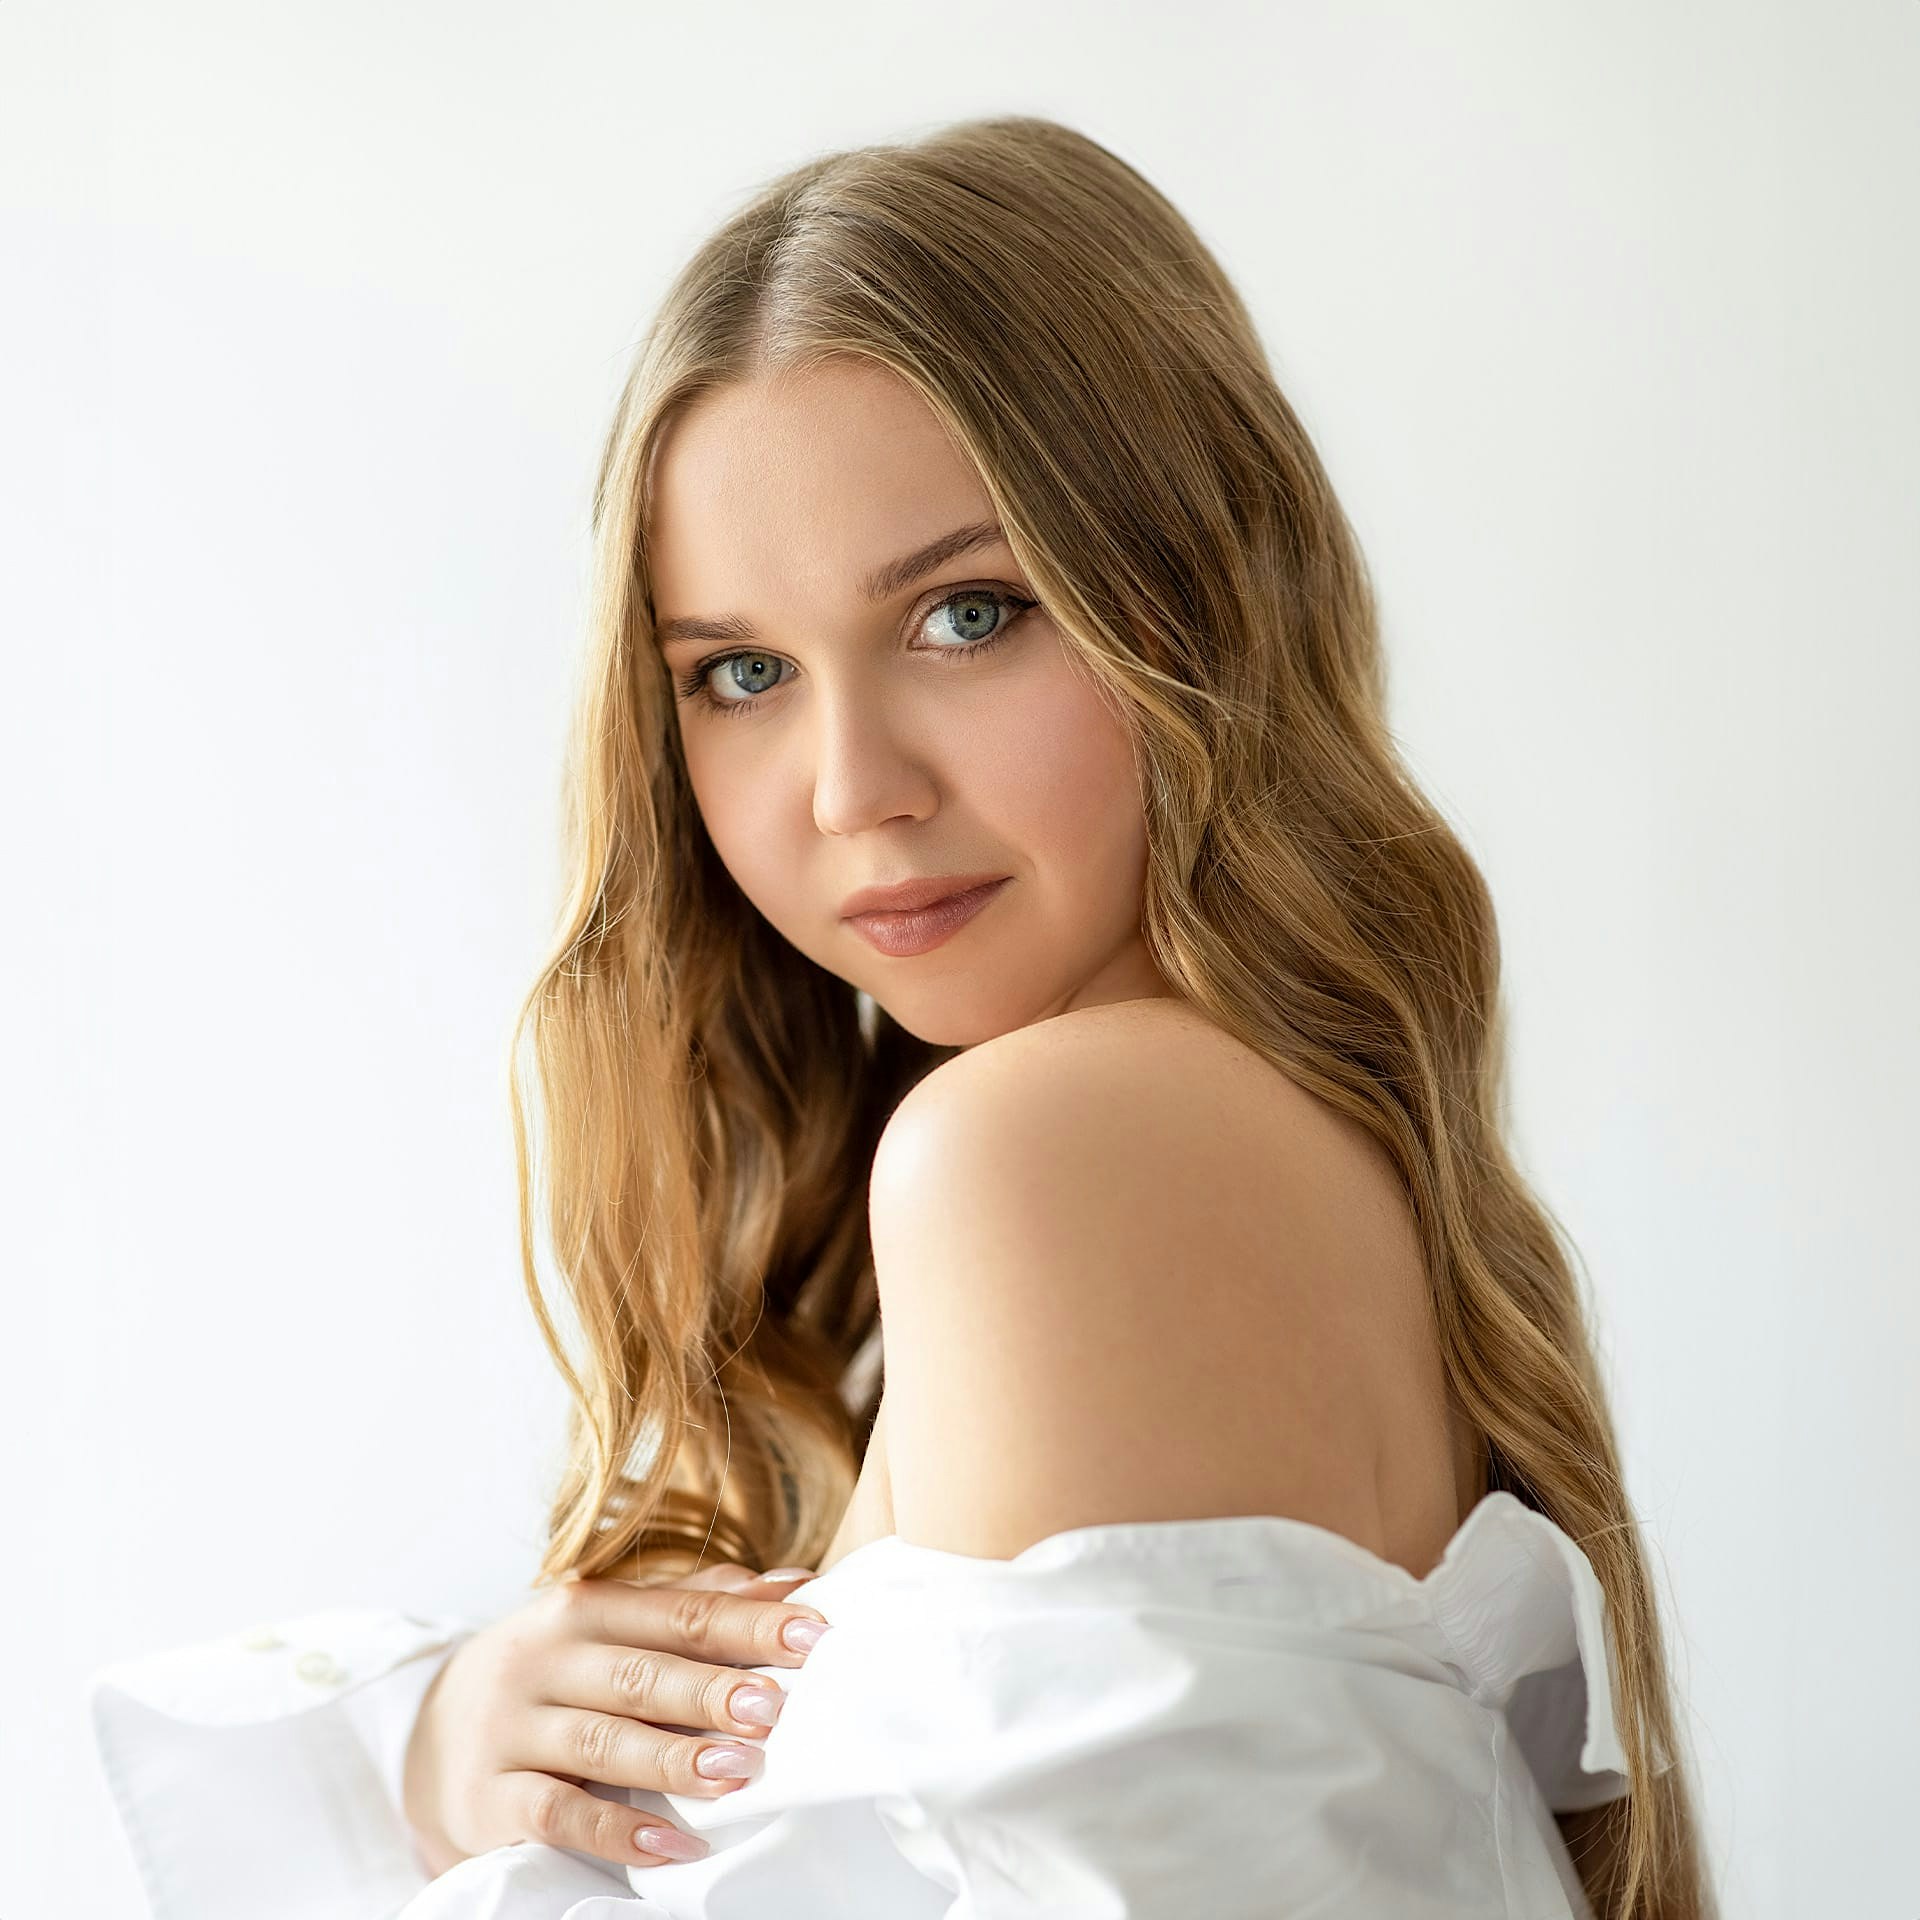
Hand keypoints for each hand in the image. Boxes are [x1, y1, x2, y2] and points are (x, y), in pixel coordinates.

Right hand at [401, 1561, 828, 1874]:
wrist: (429, 1733)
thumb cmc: (553, 1673)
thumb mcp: (609, 1626)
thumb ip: (696, 1602)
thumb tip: (793, 1582)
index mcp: (586, 1609)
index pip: (680, 1613)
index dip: (749, 1622)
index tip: (815, 1634)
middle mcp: (546, 1661)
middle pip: (642, 1673)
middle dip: (712, 1690)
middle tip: (776, 1706)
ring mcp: (513, 1730)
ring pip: (601, 1742)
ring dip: (673, 1758)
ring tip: (739, 1770)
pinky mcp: (490, 1799)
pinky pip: (557, 1815)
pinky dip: (616, 1832)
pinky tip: (673, 1844)